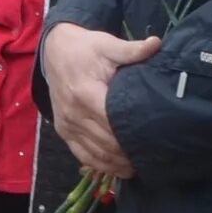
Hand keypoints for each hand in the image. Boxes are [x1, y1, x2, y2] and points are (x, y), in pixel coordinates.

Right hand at [42, 22, 159, 180]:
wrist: (55, 51)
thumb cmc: (85, 48)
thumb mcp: (107, 44)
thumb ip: (131, 50)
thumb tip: (156, 44)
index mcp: (85, 94)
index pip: (112, 122)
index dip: (132, 133)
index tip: (154, 138)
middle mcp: (73, 114)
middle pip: (107, 142)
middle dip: (129, 151)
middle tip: (154, 154)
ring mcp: (67, 125)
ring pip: (96, 154)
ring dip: (118, 163)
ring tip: (141, 164)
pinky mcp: (64, 131)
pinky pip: (83, 156)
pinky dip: (102, 166)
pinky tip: (121, 169)